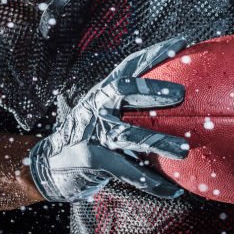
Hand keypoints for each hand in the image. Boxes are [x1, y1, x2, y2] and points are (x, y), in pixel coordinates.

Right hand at [28, 36, 189, 201]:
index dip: (154, 52)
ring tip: (184, 149)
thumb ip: (134, 107)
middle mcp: (97, 106)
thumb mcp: (108, 114)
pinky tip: (171, 190)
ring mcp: (92, 131)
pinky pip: (126, 170)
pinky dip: (150, 182)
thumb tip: (183, 103)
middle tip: (180, 94)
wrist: (49, 165)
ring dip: (158, 142)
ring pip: (128, 134)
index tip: (181, 42)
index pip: (130, 66)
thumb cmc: (90, 136)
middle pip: (122, 90)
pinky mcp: (90, 158)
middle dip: (150, 89)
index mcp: (105, 91)